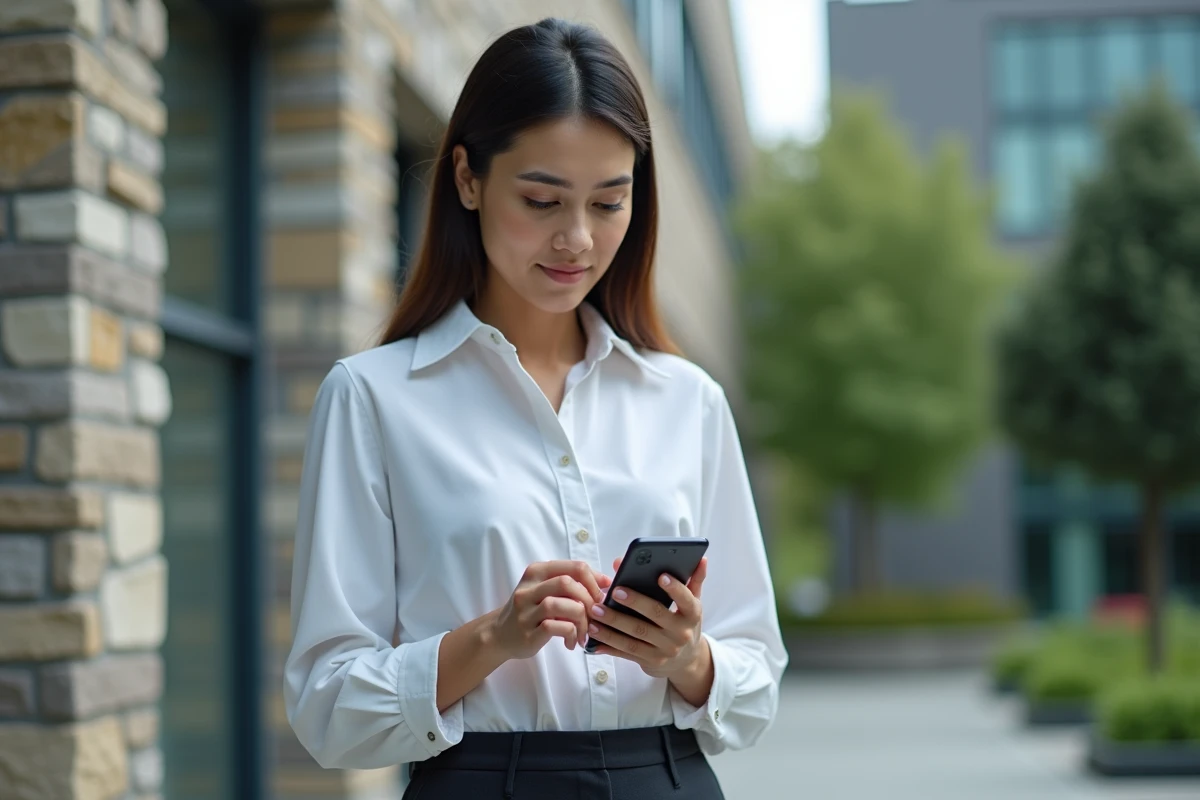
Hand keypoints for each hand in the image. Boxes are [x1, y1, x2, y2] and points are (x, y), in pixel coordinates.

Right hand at [490, 561, 612, 659]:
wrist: (500, 634)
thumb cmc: (531, 611)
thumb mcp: (545, 590)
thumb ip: (570, 584)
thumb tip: (605, 583)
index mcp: (537, 572)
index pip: (574, 567)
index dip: (595, 579)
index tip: (604, 593)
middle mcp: (529, 588)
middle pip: (567, 583)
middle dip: (588, 599)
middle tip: (596, 615)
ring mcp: (526, 611)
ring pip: (561, 604)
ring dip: (581, 619)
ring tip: (584, 632)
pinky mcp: (527, 632)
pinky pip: (555, 627)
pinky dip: (570, 633)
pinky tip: (572, 641)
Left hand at [586, 557, 708, 680]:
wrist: (687, 661)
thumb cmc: (685, 624)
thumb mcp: (693, 604)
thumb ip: (693, 580)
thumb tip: (701, 558)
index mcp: (692, 614)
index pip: (686, 599)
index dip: (675, 589)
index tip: (661, 575)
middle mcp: (680, 633)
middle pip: (655, 615)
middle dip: (634, 602)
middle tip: (614, 590)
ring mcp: (665, 650)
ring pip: (636, 636)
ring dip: (613, 624)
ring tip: (596, 611)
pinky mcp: (651, 662)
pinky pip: (627, 652)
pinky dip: (609, 644)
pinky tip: (594, 636)